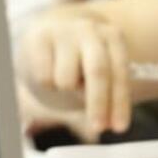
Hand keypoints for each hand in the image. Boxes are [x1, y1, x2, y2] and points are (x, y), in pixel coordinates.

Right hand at [18, 14, 131, 135]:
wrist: (47, 29)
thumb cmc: (79, 58)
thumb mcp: (98, 69)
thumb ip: (106, 90)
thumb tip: (107, 123)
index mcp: (113, 37)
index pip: (120, 73)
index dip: (120, 103)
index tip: (119, 128)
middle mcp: (90, 30)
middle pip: (98, 72)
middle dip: (99, 104)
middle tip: (99, 127)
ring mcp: (63, 32)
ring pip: (67, 80)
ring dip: (66, 90)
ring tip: (65, 80)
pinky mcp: (38, 38)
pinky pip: (44, 78)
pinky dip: (47, 84)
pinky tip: (48, 70)